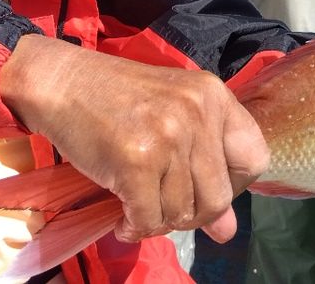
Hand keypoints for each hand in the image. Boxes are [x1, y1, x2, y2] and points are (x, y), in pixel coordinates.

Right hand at [0, 34, 267, 242]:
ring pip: (181, 213)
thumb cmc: (115, 96)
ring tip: (136, 203)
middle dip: (190, 214)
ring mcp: (168, 136)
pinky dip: (133, 227)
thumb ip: (204, 167)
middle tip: (163, 206)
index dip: (233, 186)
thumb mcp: (171, 118)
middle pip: (218, 197)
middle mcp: (197, 113)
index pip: (254, 158)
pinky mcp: (135, 160)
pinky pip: (148, 220)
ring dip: (157, 220)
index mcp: (213, 95)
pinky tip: (121, 217)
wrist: (60, 82)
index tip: (203, 188)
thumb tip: (229, 232)